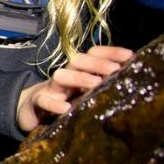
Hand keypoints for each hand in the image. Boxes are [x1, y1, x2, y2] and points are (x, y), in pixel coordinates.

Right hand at [16, 44, 133, 132]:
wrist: (29, 110)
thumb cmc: (65, 101)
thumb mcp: (84, 92)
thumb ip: (103, 86)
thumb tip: (133, 82)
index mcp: (80, 71)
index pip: (94, 54)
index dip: (111, 52)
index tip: (129, 56)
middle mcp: (66, 76)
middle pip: (78, 60)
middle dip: (97, 63)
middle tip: (114, 70)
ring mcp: (50, 88)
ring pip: (60, 76)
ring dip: (78, 77)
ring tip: (95, 84)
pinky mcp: (37, 103)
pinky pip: (43, 100)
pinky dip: (53, 104)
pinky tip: (65, 109)